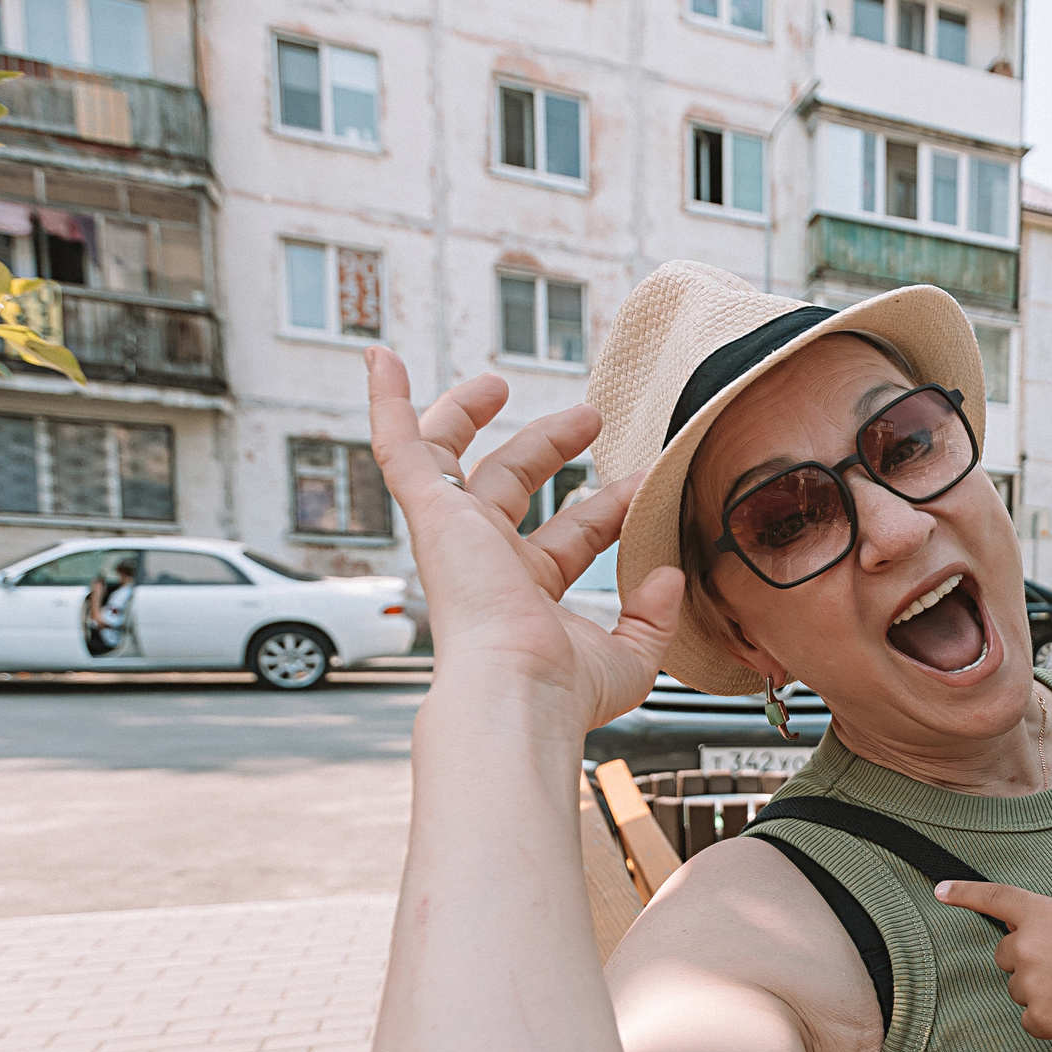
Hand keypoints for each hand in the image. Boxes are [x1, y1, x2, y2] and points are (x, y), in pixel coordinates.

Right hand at [366, 348, 680, 728]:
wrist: (517, 691)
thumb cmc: (562, 691)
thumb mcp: (630, 658)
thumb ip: (652, 617)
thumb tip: (670, 576)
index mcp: (528, 594)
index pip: (573, 535)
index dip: (609, 506)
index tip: (645, 484)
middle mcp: (487, 561)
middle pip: (514, 485)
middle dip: (550, 446)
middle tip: (591, 415)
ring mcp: (456, 535)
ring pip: (451, 460)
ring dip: (471, 417)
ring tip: (498, 381)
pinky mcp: (432, 514)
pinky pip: (399, 447)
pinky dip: (388, 403)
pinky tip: (382, 359)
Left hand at [933, 881, 1051, 1039]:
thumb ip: (1051, 920)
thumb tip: (1024, 933)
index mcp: (1040, 914)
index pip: (994, 898)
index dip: (963, 893)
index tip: (940, 891)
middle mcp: (1027, 947)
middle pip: (1004, 955)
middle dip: (1028, 959)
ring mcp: (1031, 985)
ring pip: (1019, 989)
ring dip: (1043, 989)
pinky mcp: (1039, 1019)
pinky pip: (1031, 1020)